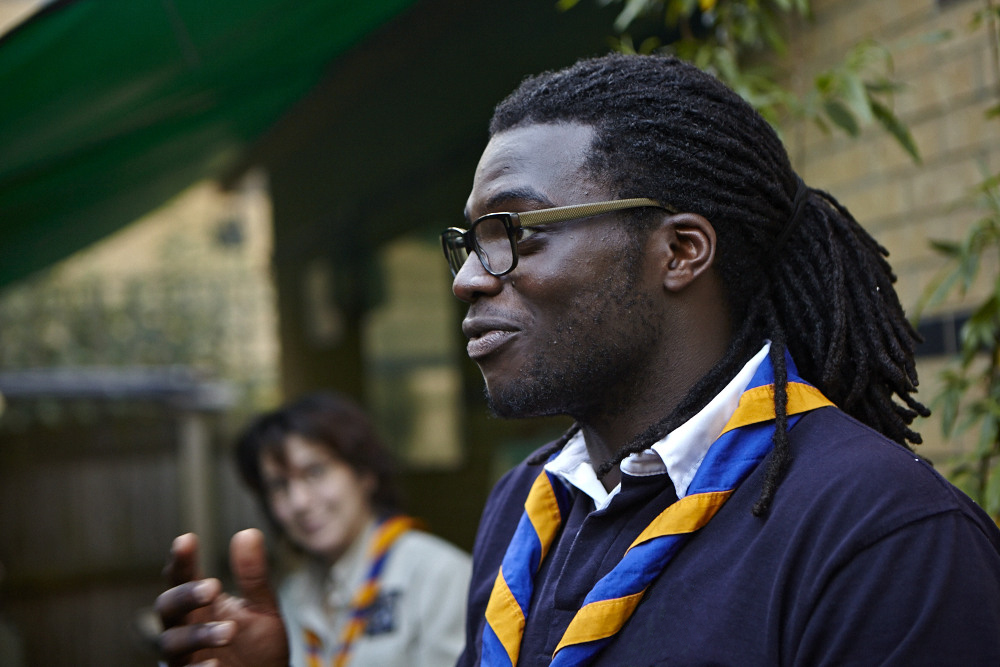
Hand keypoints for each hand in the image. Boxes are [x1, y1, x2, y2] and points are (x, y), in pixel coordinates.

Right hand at [155, 529, 288, 666]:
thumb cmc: (259, 648)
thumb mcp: (263, 610)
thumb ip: (253, 577)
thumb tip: (248, 532)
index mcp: (200, 605)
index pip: (182, 577)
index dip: (180, 560)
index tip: (186, 540)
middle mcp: (184, 629)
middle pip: (167, 607)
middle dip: (186, 595)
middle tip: (214, 586)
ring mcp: (183, 658)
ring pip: (172, 643)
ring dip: (199, 635)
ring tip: (231, 631)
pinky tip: (215, 665)